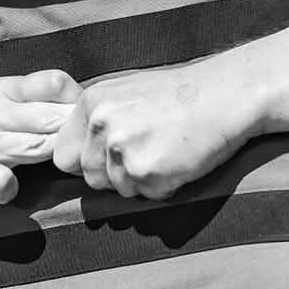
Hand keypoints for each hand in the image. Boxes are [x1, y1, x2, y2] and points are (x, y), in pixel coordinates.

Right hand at [0, 71, 81, 204]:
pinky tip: (11, 192)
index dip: (79, 103)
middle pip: (53, 120)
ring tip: (69, 172)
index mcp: (9, 91)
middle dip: (78, 136)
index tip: (90, 124)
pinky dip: (9, 188)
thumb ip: (40, 101)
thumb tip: (90, 108)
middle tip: (93, 153)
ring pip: (33, 148)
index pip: (56, 84)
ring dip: (56, 160)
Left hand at [52, 64, 255, 199]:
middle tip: (149, 150)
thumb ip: (98, 120)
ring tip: (167, 149)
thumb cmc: (181, 94)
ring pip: (118, 190)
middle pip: (90, 178)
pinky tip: (179, 159)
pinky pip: (146, 196)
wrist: (225, 95)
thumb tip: (73, 155)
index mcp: (92, 103)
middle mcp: (101, 125)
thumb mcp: (127, 93)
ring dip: (141, 181)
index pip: (63, 156)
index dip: (86, 162)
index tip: (109, 157)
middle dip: (115, 175)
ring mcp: (123, 150)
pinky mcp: (147, 172)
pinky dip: (164, 185)